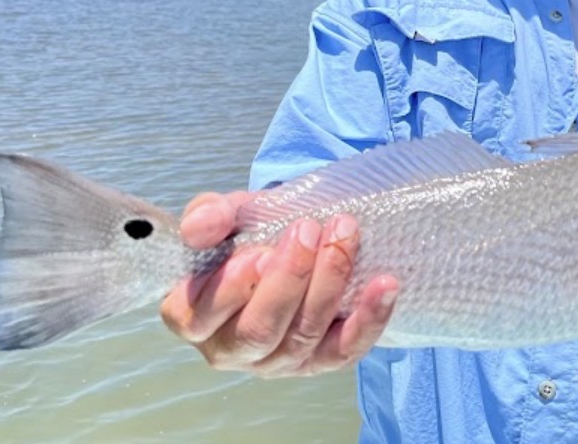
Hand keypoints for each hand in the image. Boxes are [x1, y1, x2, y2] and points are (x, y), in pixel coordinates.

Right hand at [159, 191, 398, 376]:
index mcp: (192, 318)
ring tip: (344, 236)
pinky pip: (344, 350)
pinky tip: (385, 284)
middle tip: (310, 229)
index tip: (260, 249)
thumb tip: (199, 228)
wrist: (287, 241)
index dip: (235, 286)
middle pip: (260, 330)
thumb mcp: (225, 216)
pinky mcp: (317, 361)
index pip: (205, 316)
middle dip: (290, 278)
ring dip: (329, 283)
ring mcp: (276, 362)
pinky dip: (369, 319)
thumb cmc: (245, 234)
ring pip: (303, 337)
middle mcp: (230, 349)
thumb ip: (208, 215)